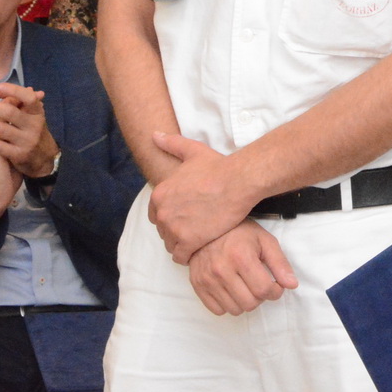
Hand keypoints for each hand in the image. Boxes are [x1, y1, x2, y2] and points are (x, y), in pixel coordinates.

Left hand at [0, 83, 59, 178]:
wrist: (44, 158)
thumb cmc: (31, 130)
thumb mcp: (28, 114)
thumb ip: (11, 100)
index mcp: (37, 112)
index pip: (28, 98)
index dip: (15, 91)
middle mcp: (34, 126)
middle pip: (10, 112)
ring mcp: (26, 141)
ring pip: (1, 130)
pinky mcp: (19, 155)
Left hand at [148, 132, 247, 262]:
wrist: (237, 182)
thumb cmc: (217, 167)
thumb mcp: (192, 151)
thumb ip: (171, 144)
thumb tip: (154, 135)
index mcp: (159, 194)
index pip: (156, 214)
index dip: (171, 215)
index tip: (185, 215)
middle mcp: (162, 212)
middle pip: (163, 230)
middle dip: (176, 230)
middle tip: (194, 227)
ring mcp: (174, 229)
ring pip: (171, 244)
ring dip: (182, 243)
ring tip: (198, 238)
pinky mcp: (188, 242)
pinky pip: (180, 256)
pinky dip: (188, 255)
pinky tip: (200, 248)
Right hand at [187, 220, 298, 315]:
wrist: (206, 226)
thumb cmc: (239, 232)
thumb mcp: (264, 241)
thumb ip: (280, 263)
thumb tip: (292, 284)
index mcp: (241, 256)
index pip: (264, 290)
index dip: (276, 291)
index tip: (276, 285)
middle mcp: (221, 269)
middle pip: (250, 303)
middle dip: (261, 297)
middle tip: (260, 284)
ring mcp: (207, 279)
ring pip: (235, 309)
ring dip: (245, 302)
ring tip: (246, 286)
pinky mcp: (197, 285)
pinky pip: (217, 310)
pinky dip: (228, 304)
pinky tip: (231, 289)